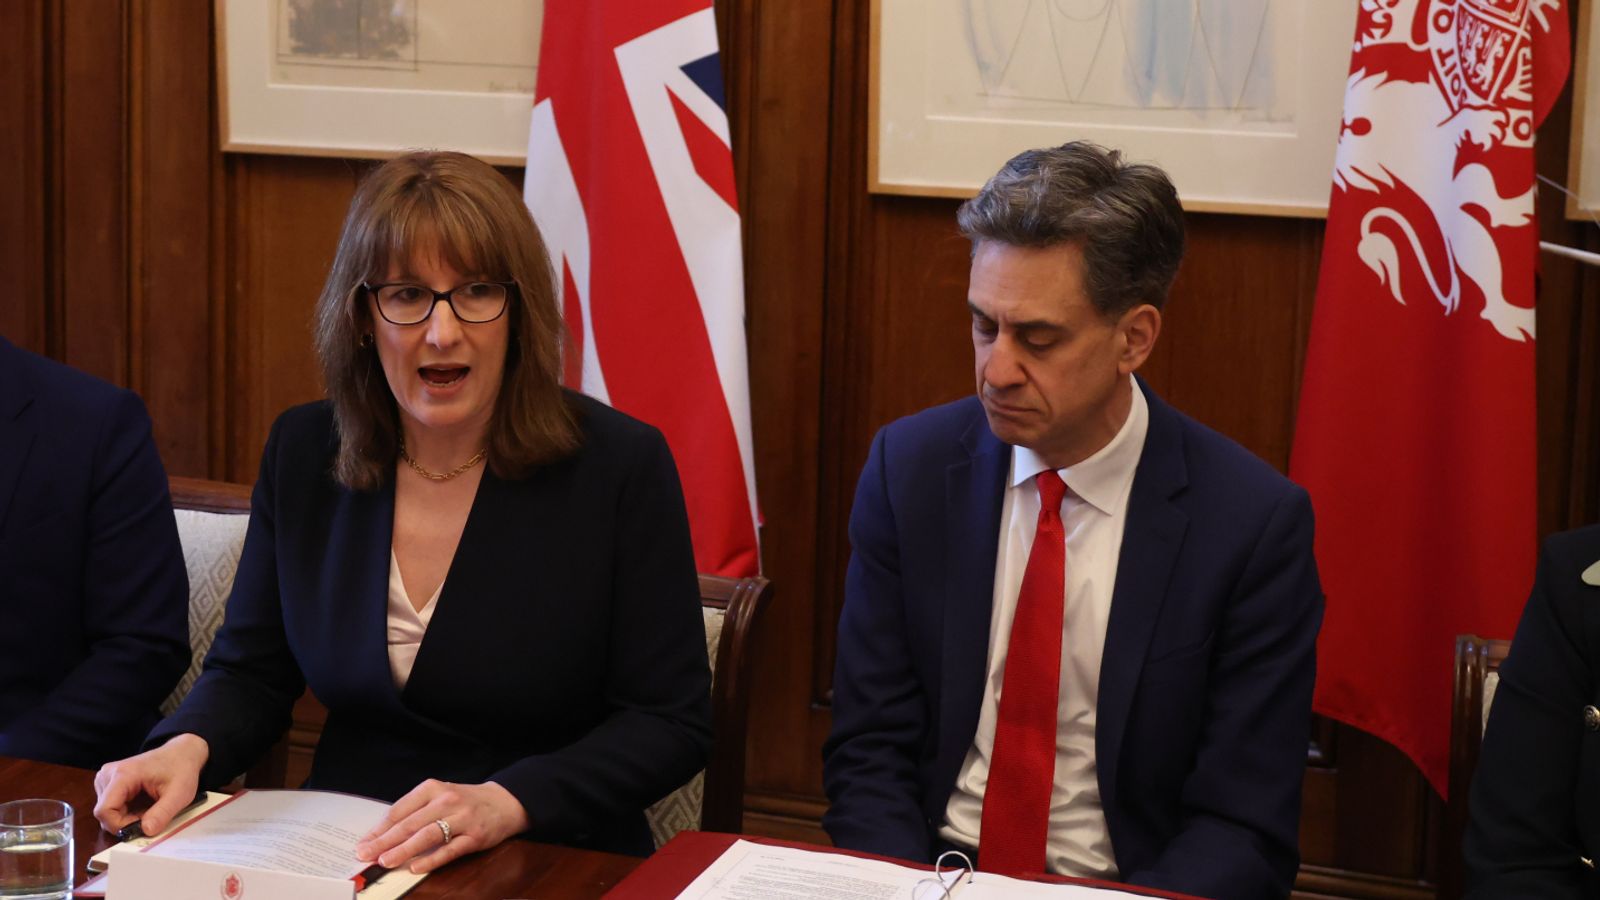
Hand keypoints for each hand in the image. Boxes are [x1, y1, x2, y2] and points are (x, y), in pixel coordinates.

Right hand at [92, 733, 209, 834]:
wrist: (182, 753)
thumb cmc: (181, 769)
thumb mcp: (179, 794)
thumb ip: (163, 813)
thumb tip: (146, 831)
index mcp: (122, 774)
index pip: (104, 811)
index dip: (120, 825)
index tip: (141, 826)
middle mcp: (108, 774)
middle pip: (104, 812)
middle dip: (125, 822)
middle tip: (149, 817)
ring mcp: (106, 778)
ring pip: (107, 811)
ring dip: (125, 817)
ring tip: (148, 808)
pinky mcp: (109, 782)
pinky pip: (110, 806)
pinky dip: (125, 812)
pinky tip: (142, 805)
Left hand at [355, 779, 528, 873]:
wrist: (504, 802)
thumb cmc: (465, 801)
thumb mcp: (440, 796)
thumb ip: (416, 811)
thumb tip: (383, 835)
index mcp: (433, 789)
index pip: (400, 810)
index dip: (379, 828)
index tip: (363, 842)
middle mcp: (446, 801)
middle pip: (410, 823)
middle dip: (384, 841)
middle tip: (365, 854)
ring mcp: (462, 818)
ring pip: (427, 836)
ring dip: (403, 850)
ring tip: (385, 861)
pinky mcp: (475, 836)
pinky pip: (449, 850)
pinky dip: (431, 859)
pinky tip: (415, 867)